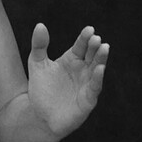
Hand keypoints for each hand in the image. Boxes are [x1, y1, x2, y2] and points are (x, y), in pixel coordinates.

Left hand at [26, 23, 108, 138]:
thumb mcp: (37, 64)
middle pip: (92, 55)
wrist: (38, 116)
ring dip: (101, 59)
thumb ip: (39, 46)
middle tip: (96, 39)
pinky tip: (100, 69)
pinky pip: (95, 87)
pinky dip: (98, 78)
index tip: (89, 30)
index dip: (85, 37)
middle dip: (95, 47)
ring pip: (97, 69)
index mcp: (72, 59)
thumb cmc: (41, 90)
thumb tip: (40, 25)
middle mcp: (83, 70)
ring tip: (104, 48)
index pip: (82, 45)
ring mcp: (87, 84)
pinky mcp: (88, 99)